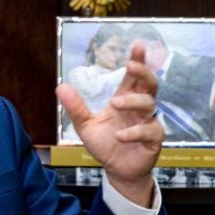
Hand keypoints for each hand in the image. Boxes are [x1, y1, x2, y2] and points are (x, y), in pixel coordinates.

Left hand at [57, 42, 163, 205]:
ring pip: (149, 104)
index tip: (137, 45)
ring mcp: (148, 122)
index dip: (137, 61)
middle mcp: (139, 109)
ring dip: (133, 101)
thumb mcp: (86, 125)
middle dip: (143, 73)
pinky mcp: (153, 140)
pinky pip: (149, 131)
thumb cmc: (105, 144)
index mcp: (125, 100)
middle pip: (149, 84)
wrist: (116, 169)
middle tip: (130, 66)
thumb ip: (76, 108)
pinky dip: (134, 132)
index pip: (133, 78)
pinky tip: (119, 136)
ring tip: (115, 103)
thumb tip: (60, 86)